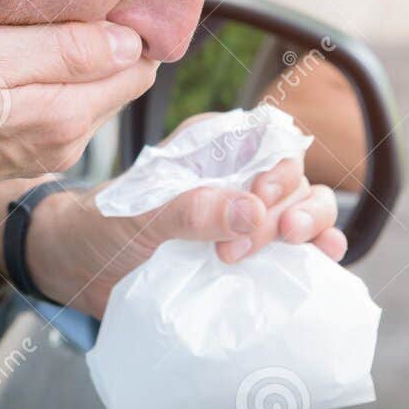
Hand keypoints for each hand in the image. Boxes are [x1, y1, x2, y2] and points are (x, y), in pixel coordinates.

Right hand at [0, 20, 159, 214]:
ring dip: (79, 63)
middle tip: (71, 4)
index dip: (130, 28)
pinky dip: (54, 84)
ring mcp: (46, 153)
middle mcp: (67, 142)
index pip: (139, 67)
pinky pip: (60, 111)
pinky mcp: (23, 154)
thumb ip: (64, 50)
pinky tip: (20, 61)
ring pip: (91, 96)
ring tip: (41, 28)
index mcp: (66, 115)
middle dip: (109, 44)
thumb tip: (131, 42)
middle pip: (119, 82)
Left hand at [24, 154, 345, 319]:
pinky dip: (316, 250)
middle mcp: (235, 173)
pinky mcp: (251, 250)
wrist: (82, 269)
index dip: (278, 167)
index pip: (266, 139)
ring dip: (311, 223)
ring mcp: (246, 212)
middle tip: (269, 239)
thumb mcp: (138, 216)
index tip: (262, 201)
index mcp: (209, 146)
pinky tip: (327, 260)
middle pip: (292, 175)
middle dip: (292, 205)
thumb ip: (189, 211)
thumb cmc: (103, 226)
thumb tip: (252, 211)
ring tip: (300, 247)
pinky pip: (296, 245)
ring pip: (304, 204)